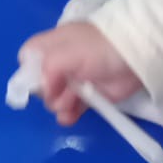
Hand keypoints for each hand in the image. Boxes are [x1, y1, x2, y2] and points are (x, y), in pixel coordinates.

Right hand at [20, 22, 142, 125]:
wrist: (134, 56)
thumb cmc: (97, 48)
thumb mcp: (66, 53)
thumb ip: (48, 70)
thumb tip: (46, 93)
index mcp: (52, 45)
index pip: (28, 56)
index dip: (28, 70)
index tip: (35, 81)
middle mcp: (60, 63)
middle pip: (40, 83)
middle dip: (46, 92)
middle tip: (60, 91)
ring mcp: (75, 80)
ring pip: (55, 99)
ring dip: (58, 106)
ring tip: (69, 105)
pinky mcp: (89, 96)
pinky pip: (71, 109)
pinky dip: (68, 115)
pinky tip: (69, 117)